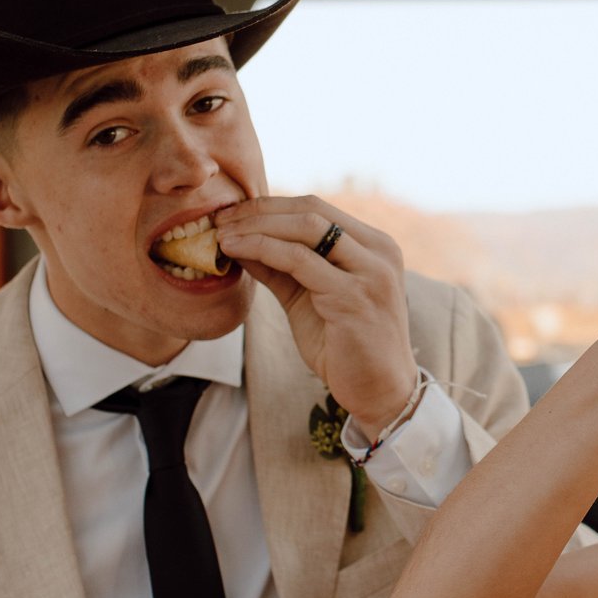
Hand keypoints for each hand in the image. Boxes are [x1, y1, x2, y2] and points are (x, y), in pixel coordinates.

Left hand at [217, 197, 417, 432]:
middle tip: (219, 220)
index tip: (231, 215)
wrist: (379, 391)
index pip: (315, 208)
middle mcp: (379, 252)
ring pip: (305, 229)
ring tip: (222, 235)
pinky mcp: (354, 297)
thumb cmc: (344, 346)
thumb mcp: (308, 298)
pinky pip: (300, 261)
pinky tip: (237, 252)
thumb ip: (279, 267)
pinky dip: (263, 250)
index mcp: (374, 245)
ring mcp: (370, 272)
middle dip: (258, 211)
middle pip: (310, 211)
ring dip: (256, 227)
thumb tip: (237, 239)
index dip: (269, 206)